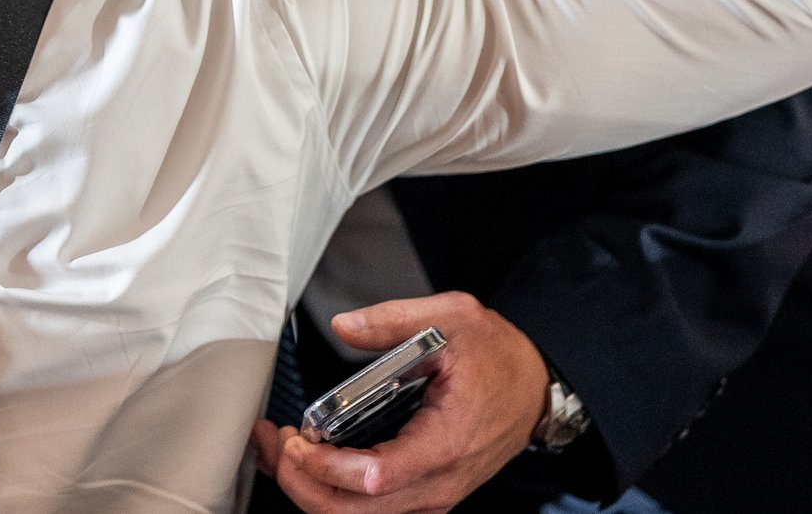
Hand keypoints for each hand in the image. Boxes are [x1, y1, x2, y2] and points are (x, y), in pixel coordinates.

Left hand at [250, 292, 548, 513]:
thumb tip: (346, 326)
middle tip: (277, 444)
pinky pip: (372, 509)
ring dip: (313, 491)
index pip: (377, 478)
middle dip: (304, 484)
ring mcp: (432, 493)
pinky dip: (333, 492)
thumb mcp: (454, 318)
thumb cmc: (498, 358)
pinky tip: (310, 460)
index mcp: (446, 441)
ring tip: (284, 449)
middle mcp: (439, 481)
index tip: (299, 440)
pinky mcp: (424, 493)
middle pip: (358, 512)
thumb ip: (395, 320)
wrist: (534, 387)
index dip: (327, 468)